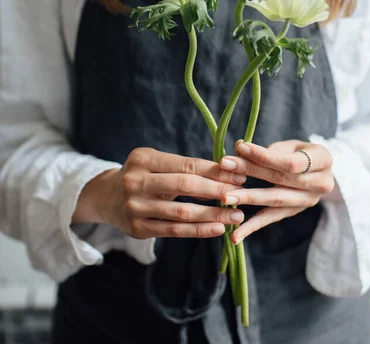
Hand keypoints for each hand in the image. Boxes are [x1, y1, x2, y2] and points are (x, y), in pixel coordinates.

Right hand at [74, 148, 246, 239]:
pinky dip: (199, 231)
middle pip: (185, 187)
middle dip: (217, 191)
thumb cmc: (142, 175)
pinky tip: (218, 229)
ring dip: (213, 215)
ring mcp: (135, 207)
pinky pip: (174, 231)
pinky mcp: (137, 229)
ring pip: (182, 213)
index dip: (214, 170)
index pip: (186, 164)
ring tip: (236, 215)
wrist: (106, 197)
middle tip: (241, 194)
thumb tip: (227, 170)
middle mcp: (135, 182)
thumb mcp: (155, 162)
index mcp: (143, 159)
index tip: (238, 175)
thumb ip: (183, 166)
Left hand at [218, 139, 334, 244]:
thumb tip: (240, 147)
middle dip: (250, 171)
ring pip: (274, 200)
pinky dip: (252, 227)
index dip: (265, 155)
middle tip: (225, 166)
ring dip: (248, 198)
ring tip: (225, 197)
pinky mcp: (294, 212)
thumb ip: (270, 149)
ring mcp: (308, 201)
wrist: (320, 171)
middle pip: (280, 179)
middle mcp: (320, 184)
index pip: (291, 162)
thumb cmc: (301, 152)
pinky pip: (271, 219)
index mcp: (323, 160)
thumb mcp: (292, 144)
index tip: (241, 148)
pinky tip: (235, 235)